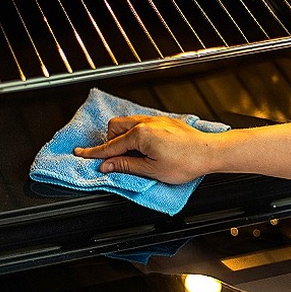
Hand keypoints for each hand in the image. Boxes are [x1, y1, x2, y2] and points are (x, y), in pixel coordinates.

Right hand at [73, 115, 220, 183]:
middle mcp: (146, 123)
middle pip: (115, 128)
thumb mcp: (152, 170)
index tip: (81, 154)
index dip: (94, 153)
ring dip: (122, 137)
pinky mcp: (164, 122)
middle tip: (114, 159)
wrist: (209, 152)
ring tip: (130, 154)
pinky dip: (135, 133)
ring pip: (127, 123)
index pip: (110, 147)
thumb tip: (107, 165)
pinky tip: (143, 146)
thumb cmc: (186, 162)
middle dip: (110, 143)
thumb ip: (126, 166)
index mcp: (140, 135)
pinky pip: (140, 123)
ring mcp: (155, 120)